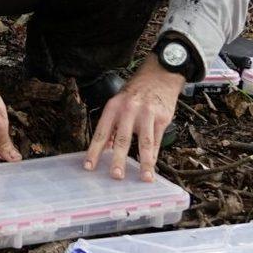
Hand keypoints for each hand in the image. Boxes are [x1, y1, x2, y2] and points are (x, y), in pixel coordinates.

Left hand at [84, 56, 183, 181]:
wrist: (160, 74)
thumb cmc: (136, 91)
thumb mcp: (119, 102)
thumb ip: (113, 125)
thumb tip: (106, 148)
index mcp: (114, 107)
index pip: (102, 132)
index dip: (94, 151)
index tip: (89, 167)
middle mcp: (129, 110)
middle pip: (123, 139)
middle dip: (119, 159)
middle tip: (116, 176)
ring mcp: (147, 113)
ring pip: (145, 142)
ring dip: (145, 163)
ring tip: (145, 178)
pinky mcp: (162, 117)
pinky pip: (157, 140)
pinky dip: (155, 155)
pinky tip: (153, 166)